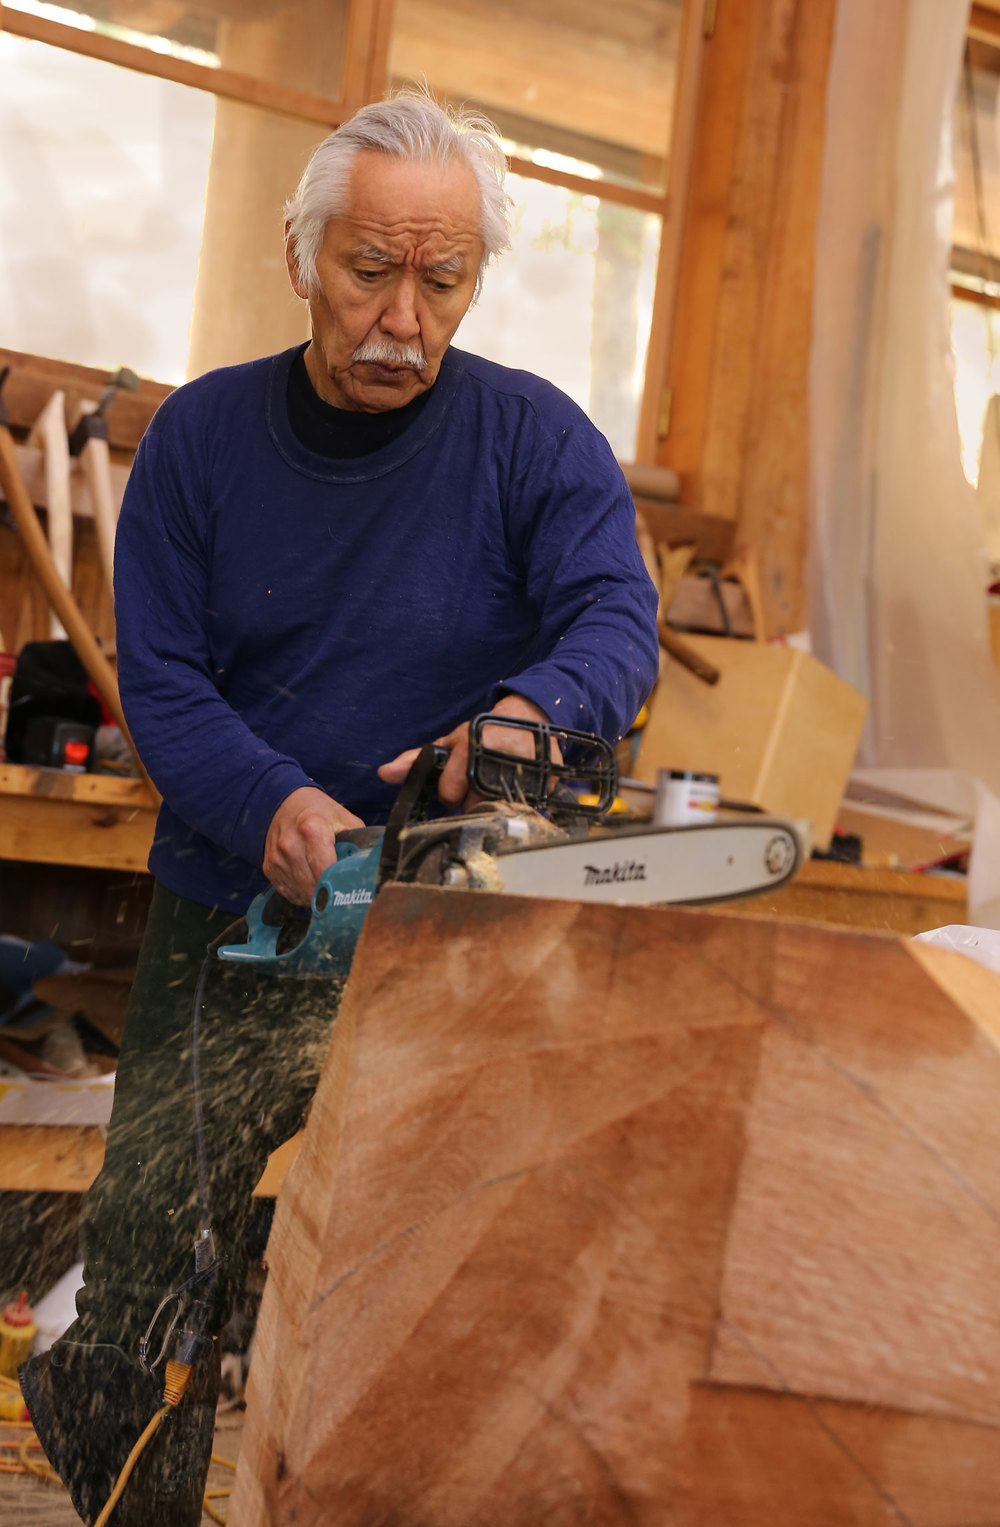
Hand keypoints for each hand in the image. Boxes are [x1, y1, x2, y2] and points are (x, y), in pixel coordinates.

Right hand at [263, 786, 364, 905]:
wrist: (282, 803)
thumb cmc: (317, 811)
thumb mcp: (344, 818)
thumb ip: (359, 842)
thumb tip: (373, 866)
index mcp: (312, 830)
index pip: (326, 872)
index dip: (340, 885)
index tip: (350, 890)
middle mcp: (290, 846)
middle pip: (313, 888)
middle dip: (329, 893)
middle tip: (340, 889)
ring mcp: (277, 859)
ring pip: (301, 894)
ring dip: (315, 895)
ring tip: (324, 880)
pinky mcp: (269, 868)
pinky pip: (289, 893)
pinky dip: (301, 892)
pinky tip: (309, 879)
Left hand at [378, 693, 559, 807]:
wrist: (528, 716)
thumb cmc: (484, 731)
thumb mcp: (450, 741)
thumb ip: (416, 759)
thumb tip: (386, 773)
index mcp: (470, 746)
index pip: (449, 793)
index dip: (450, 792)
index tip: (456, 783)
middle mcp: (498, 756)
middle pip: (473, 806)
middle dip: (471, 801)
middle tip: (477, 784)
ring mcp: (524, 769)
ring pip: (497, 810)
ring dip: (493, 804)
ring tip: (494, 784)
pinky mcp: (544, 781)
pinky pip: (522, 809)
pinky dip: (516, 804)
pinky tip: (513, 787)